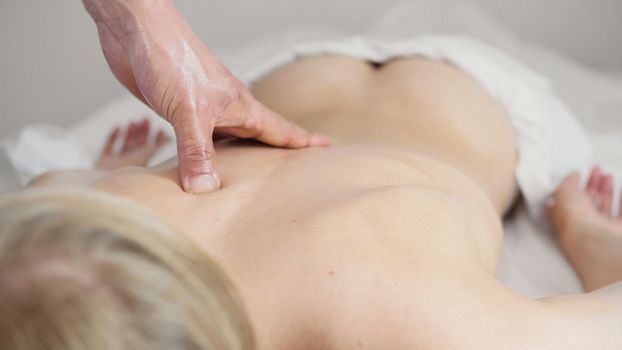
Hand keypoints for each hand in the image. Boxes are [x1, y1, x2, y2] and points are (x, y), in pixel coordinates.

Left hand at [83, 0, 328, 192]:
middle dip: (277, 155)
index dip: (304, 140)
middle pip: (259, 139)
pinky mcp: (180, 113)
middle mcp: (227, 111)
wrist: (138, 33)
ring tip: (252, 179)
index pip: (281, 128)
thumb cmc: (173, 58)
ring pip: (229, 142)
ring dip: (240, 160)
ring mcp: (204, 112)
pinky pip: (199, 143)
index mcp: (241, 107)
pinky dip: (203, 158)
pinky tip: (199, 168)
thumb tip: (207, 189)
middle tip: (295, 175)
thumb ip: (197, 152)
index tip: (326, 148)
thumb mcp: (189, 111)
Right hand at [97, 118, 169, 169]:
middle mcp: (130, 164)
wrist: (103, 183)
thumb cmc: (125, 172)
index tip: (161, 129)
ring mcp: (116, 163)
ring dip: (130, 133)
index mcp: (141, 165)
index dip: (157, 140)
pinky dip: (113, 136)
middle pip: (138, 146)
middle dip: (143, 132)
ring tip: (135, 121)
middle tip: (147, 119)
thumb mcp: (143, 156)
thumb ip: (155, 147)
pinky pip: (109, 147)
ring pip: (125, 145)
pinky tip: (118, 126)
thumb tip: (170, 137)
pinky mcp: (102, 161)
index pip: (151, 150)